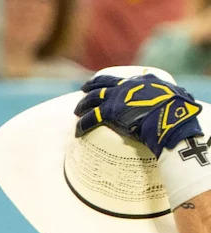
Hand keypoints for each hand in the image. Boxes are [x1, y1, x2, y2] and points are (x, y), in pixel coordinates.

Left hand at [74, 73, 202, 157]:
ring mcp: (117, 97)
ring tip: (76, 112)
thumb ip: (168, 96)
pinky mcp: (110, 111)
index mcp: (140, 80)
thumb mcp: (173, 96)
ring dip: (83, 106)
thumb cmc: (176, 109)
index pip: (120, 78)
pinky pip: (91, 118)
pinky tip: (77, 131)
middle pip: (102, 85)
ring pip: (93, 99)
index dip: (107, 80)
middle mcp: (126, 85)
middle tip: (83, 91)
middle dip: (90, 88)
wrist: (169, 115)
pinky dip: (82, 124)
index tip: (100, 82)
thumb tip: (178, 99)